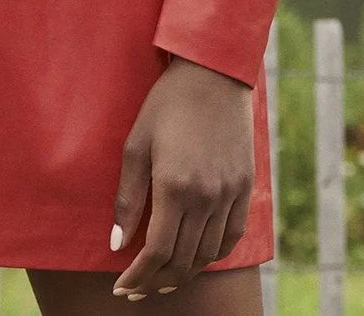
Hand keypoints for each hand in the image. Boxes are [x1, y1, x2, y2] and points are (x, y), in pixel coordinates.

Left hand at [110, 55, 255, 298]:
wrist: (214, 74)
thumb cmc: (167, 105)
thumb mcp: (136, 146)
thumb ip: (128, 199)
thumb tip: (118, 245)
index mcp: (175, 187)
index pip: (157, 252)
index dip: (138, 276)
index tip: (121, 287)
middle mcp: (207, 196)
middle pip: (183, 259)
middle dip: (157, 282)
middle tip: (137, 289)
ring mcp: (230, 192)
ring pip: (209, 253)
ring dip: (185, 273)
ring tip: (163, 280)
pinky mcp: (245, 186)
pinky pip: (233, 235)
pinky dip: (215, 254)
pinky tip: (198, 259)